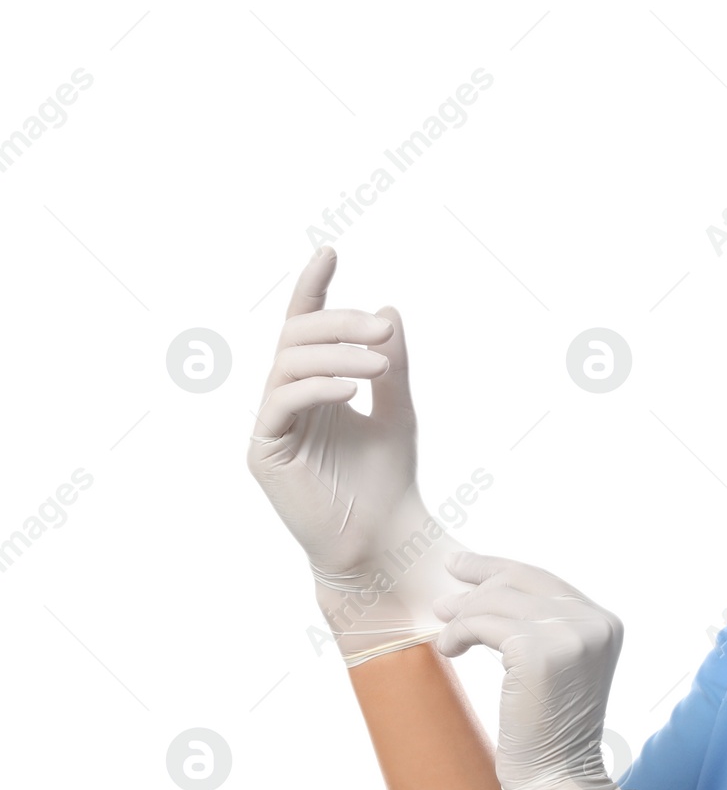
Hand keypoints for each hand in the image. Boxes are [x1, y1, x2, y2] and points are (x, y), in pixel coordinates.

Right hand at [245, 247, 450, 665]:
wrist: (382, 538)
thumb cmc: (388, 480)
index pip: (305, 327)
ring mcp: (271, 424)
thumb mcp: (398, 410)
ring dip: (336, 353)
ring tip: (379, 361)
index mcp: (314, 385)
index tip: (329, 251)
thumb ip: (391, 364)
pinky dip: (319, 386)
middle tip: (383, 328)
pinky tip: (355, 387)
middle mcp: (286, 399)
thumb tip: (388, 310)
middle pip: (297, 338)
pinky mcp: (265, 452)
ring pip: (289, 364)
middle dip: (339, 324)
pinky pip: (283, 403)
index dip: (313, 289)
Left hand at [433, 551, 649, 789]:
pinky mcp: (538, 653)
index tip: (461, 565)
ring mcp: (570, 636)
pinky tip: (449, 649)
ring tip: (446, 635)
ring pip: (498, 601)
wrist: (559, 779)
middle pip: (520, 581)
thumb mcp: (557, 666)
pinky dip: (459, 633)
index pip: (544, 578)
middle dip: (476, 586)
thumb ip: (540, 625)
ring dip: (463, 616)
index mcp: (605, 623)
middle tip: (443, 603)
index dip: (498, 567)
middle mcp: (594, 623)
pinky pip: (483, 624)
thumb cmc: (549, 730)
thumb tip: (484, 587)